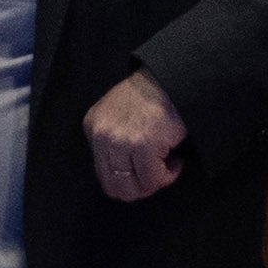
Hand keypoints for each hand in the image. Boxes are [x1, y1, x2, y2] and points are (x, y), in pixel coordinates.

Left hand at [83, 69, 188, 201]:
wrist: (172, 78)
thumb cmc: (150, 95)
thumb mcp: (116, 112)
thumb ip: (112, 139)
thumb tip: (123, 174)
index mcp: (92, 126)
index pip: (104, 173)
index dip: (128, 177)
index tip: (143, 167)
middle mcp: (101, 135)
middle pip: (114, 187)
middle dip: (138, 188)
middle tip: (155, 175)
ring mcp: (120, 141)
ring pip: (132, 188)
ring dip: (153, 182)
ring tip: (166, 165)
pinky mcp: (143, 146)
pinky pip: (154, 179)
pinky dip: (169, 175)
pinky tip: (175, 160)